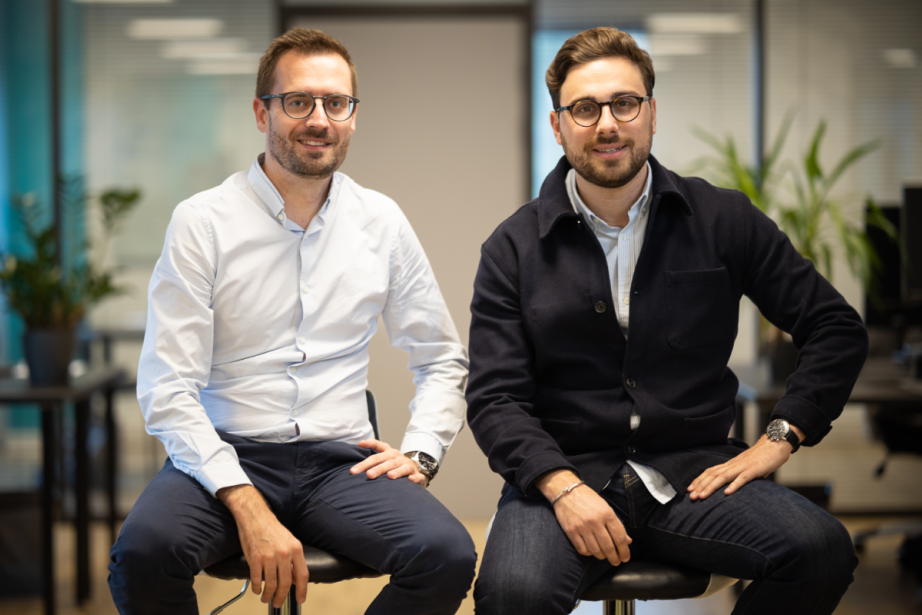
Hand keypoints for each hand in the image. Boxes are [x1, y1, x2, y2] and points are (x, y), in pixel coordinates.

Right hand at [217, 485, 307, 607]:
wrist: (255, 517)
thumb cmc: (272, 528)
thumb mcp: (289, 541)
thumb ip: (293, 560)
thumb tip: (294, 579)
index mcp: (296, 549)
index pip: (302, 575)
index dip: (302, 590)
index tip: (300, 599)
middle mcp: (284, 554)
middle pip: (286, 584)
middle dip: (282, 597)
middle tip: (278, 603)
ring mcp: (269, 557)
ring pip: (271, 585)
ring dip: (268, 595)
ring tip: (266, 598)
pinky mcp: (255, 559)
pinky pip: (257, 580)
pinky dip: (257, 588)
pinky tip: (257, 590)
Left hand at [351, 438, 429, 486]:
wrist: (415, 466)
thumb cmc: (395, 461)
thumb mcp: (386, 451)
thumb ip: (374, 445)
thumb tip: (360, 442)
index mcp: (389, 453)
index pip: (376, 456)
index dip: (366, 459)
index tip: (355, 460)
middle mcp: (398, 459)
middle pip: (387, 463)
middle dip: (378, 469)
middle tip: (368, 475)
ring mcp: (408, 466)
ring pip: (402, 468)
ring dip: (397, 472)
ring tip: (390, 476)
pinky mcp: (417, 474)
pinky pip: (417, 476)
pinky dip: (415, 478)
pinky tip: (411, 480)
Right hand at [537, 470, 631, 565]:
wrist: (566, 491)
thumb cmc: (588, 499)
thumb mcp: (606, 507)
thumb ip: (617, 525)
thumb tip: (628, 541)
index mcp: (607, 514)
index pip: (619, 538)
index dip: (624, 551)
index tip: (625, 558)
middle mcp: (595, 521)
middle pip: (608, 547)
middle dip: (614, 558)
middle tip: (616, 561)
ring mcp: (582, 527)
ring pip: (596, 551)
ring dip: (602, 556)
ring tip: (604, 556)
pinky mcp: (571, 531)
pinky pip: (582, 549)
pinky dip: (589, 553)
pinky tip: (592, 551)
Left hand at [687, 430, 801, 499]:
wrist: (775, 444)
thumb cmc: (761, 458)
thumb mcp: (745, 468)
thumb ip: (737, 476)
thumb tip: (730, 487)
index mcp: (730, 464)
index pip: (710, 471)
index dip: (699, 480)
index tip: (689, 489)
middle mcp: (733, 465)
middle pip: (713, 474)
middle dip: (700, 486)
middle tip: (691, 496)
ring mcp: (743, 466)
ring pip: (723, 477)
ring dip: (711, 487)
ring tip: (702, 496)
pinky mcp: (754, 470)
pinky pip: (742, 478)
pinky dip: (734, 485)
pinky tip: (727, 493)